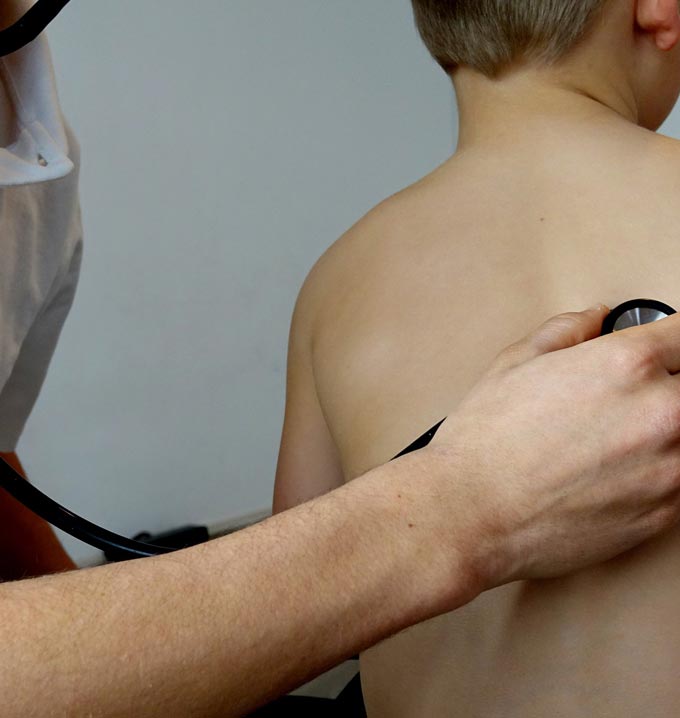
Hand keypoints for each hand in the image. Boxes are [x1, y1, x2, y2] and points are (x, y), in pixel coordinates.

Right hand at [425, 305, 679, 593]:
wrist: (471, 512)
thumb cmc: (485, 443)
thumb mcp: (513, 363)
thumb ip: (565, 331)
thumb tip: (593, 319)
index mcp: (626, 364)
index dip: (674, 336)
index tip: (668, 344)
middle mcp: (660, 413)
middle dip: (671, 384)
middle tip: (636, 395)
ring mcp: (670, 469)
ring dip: (667, 430)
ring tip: (622, 435)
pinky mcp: (665, 514)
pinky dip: (663, 469)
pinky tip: (620, 468)